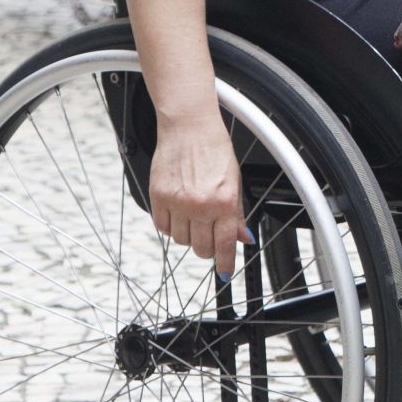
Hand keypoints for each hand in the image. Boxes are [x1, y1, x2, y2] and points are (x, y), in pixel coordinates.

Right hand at [148, 112, 247, 274]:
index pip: (225, 244)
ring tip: (193, 218)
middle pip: (201, 248)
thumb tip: (242, 238)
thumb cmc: (215, 151)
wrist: (189, 128)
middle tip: (209, 237)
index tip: (224, 272)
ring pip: (181, 240)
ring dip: (188, 235)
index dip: (225, 263)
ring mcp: (177, 202)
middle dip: (207, 248)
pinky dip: (170, 226)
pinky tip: (178, 214)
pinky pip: (162, 227)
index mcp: (224, 202)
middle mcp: (200, 205)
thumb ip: (237, 213)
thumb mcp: (235, 182)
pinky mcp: (158, 197)